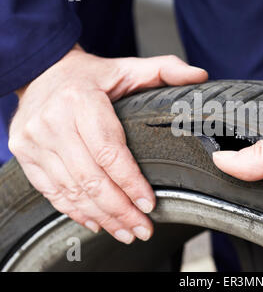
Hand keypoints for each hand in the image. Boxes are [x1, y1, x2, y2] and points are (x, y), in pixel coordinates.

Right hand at [9, 45, 207, 242]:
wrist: (42, 72)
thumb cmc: (90, 75)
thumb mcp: (128, 67)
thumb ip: (165, 70)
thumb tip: (200, 75)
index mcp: (80, 100)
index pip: (109, 152)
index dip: (131, 182)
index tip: (149, 204)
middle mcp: (52, 122)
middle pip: (91, 178)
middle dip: (120, 210)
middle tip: (142, 228)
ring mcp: (34, 141)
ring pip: (72, 190)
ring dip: (101, 216)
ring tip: (126, 231)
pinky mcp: (25, 154)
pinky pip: (51, 191)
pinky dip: (75, 211)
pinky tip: (96, 221)